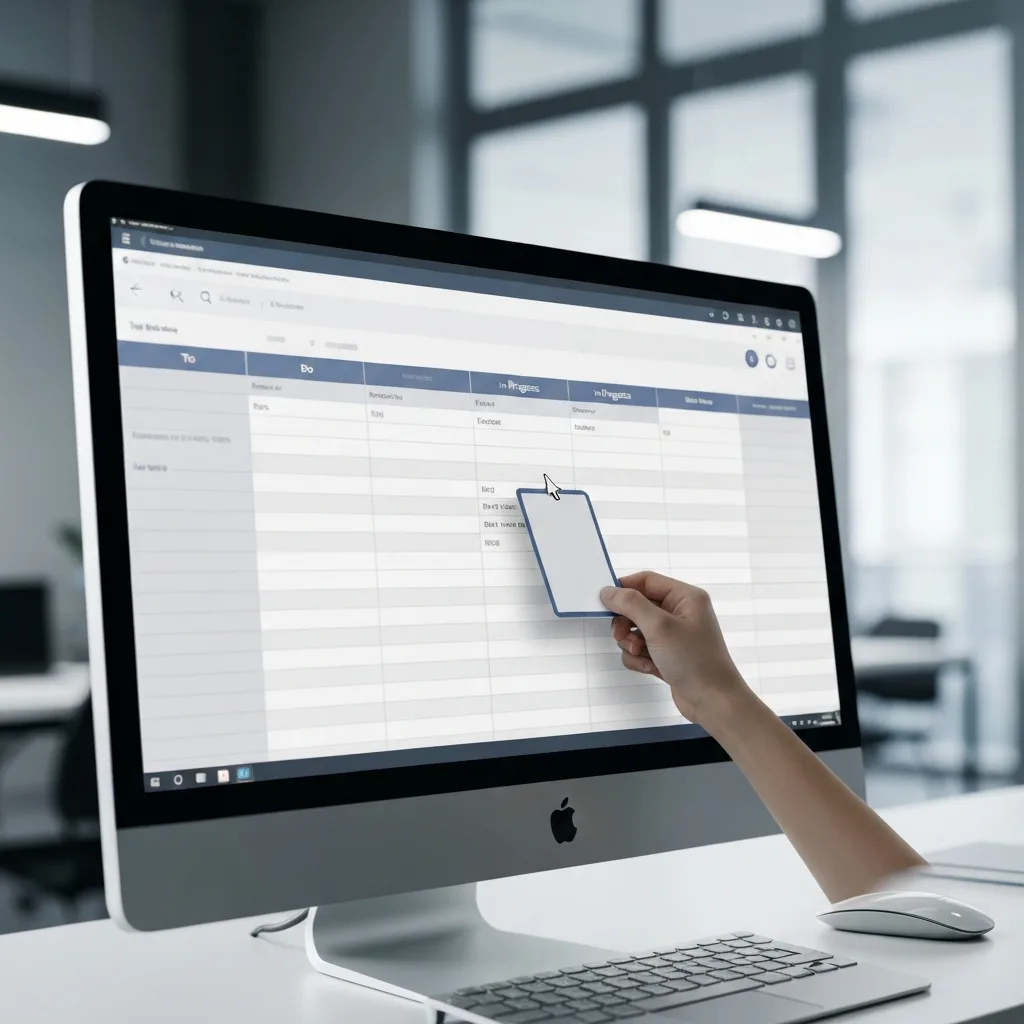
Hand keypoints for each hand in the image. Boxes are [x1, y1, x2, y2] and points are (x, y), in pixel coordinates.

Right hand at [600, 571, 750, 725]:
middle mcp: (680, 612)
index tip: (605, 602)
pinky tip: (651, 668)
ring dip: (632, 643)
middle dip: (626, 622)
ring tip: (642, 654)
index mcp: (685, 597)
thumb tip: (608, 591)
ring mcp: (674, 635)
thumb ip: (631, 605)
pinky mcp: (667, 655)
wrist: (713, 702)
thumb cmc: (694, 661)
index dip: (624, 589)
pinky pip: (641, 649)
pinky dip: (640, 658)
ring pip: (636, 630)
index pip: (646, 581)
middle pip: (638, 606)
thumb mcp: (659, 627)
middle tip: (621, 635)